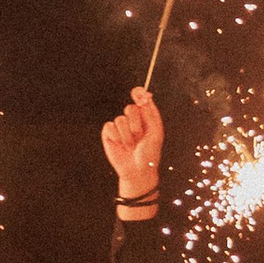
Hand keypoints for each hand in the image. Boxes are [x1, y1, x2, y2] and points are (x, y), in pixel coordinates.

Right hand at [103, 87, 164, 201]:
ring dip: (127, 135)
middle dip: (135, 123)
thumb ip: (151, 113)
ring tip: (131, 145)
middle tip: (139, 135)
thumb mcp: (155, 132)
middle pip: (130, 108)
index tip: (137, 92)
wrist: (137, 170)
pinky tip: (120, 145)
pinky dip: (116, 137)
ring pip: (120, 120)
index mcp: (145, 117)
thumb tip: (146, 96)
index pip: (140, 100)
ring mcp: (119, 127)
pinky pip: (109, 127)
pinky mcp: (108, 133)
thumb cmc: (149, 153)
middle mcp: (132, 120)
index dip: (138, 94)